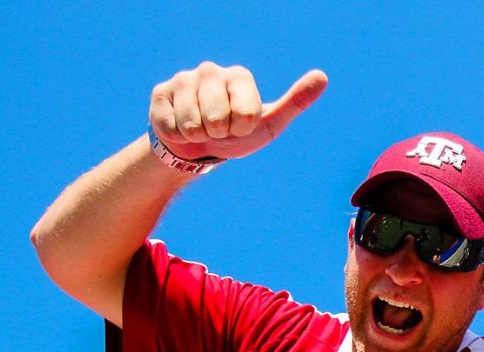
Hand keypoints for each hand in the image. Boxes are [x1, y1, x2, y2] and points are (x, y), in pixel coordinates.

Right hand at [149, 62, 327, 161]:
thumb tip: (322, 76)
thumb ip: (295, 101)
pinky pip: (171, 126)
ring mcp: (183, 80)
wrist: (199, 148)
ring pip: (192, 123)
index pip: (245, 113)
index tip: (241, 126)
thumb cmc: (237, 134)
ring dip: (198, 136)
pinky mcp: (160, 94)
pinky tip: (182, 128)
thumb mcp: (269, 123)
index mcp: (239, 76)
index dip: (242, 129)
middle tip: (219, 130)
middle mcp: (210, 71)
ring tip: (202, 129)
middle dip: (219, 134)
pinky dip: (179, 137)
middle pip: (217, 118)